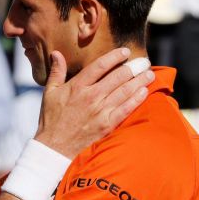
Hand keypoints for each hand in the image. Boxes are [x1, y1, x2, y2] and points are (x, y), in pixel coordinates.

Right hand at [34, 48, 153, 158]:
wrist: (54, 148)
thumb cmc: (51, 120)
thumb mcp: (49, 93)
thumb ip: (56, 72)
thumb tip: (56, 53)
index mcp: (77, 87)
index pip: (100, 66)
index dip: (115, 56)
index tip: (125, 51)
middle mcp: (91, 97)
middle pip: (117, 76)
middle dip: (133, 67)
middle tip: (144, 61)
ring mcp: (100, 111)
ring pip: (125, 91)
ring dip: (139, 80)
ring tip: (149, 73)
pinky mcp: (107, 125)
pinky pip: (126, 109)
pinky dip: (137, 99)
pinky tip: (145, 91)